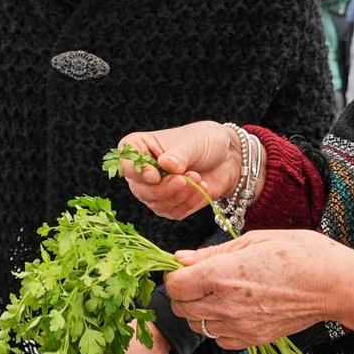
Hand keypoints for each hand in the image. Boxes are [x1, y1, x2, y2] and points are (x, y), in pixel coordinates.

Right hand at [111, 122, 237, 220]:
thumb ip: (178, 155)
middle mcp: (142, 172)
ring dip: (178, 195)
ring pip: (155, 204)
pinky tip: (201, 188)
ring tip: (197, 178)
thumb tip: (166, 166)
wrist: (228, 156)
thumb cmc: (205, 141)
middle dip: (163, 188)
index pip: (124, 163)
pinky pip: (173, 212)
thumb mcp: (192, 142)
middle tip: (183, 178)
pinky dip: (188, 202)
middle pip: (140, 189)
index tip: (155, 176)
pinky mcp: (170, 205)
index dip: (137, 173)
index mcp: (138, 147)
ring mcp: (155, 190)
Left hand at [164, 230, 353, 347]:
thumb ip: (212, 253)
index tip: (185, 268)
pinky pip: (220, 339)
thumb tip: (180, 259)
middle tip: (200, 279)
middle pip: (181, 308)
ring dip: (200, 310)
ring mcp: (240, 326)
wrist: (335, 284)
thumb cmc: (300, 253)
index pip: (175, 286)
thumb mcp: (254, 240)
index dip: (175, 275)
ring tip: (220, 293)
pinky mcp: (254, 340)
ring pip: (198, 326)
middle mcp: (226, 305)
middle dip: (183, 293)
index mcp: (222, 275)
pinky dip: (219, 327)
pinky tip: (234, 310)